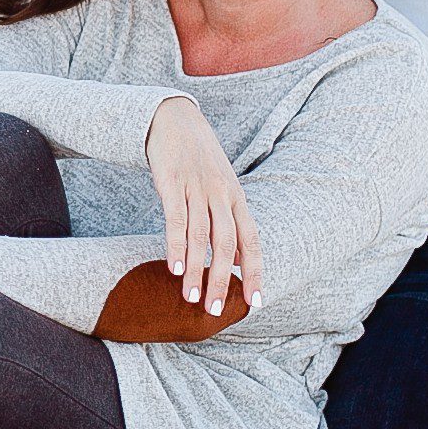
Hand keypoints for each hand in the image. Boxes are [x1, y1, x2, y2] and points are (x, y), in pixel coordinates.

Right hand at [145, 97, 260, 314]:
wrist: (174, 117)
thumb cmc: (198, 158)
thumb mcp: (222, 186)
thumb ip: (230, 221)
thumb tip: (239, 261)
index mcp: (236, 198)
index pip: (251, 241)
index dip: (255, 273)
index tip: (254, 303)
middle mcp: (221, 195)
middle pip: (226, 244)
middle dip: (222, 280)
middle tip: (216, 310)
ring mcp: (197, 188)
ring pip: (200, 237)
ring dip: (196, 271)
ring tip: (190, 298)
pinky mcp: (172, 182)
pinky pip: (176, 219)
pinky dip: (176, 246)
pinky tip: (175, 268)